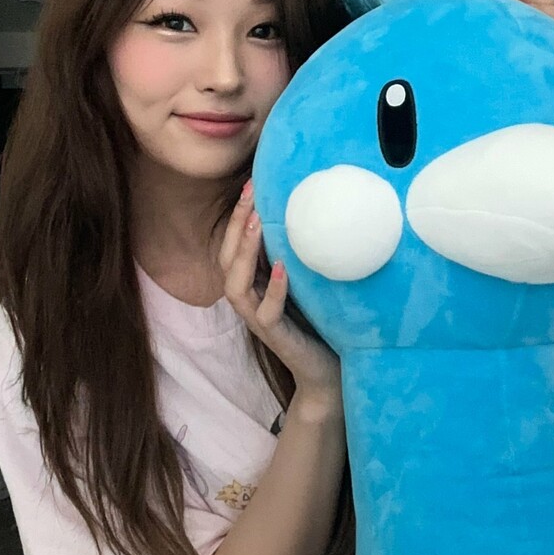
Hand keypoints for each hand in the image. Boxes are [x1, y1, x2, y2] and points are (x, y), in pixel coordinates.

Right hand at [220, 181, 341, 403]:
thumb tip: (305, 212)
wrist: (327, 371)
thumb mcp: (303, 279)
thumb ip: (295, 254)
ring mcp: (258, 319)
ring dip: (244, 253)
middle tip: (250, 194)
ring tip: (256, 225)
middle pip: (225, 259)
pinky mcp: (275, 336)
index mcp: (253, 283)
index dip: (236, 215)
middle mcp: (249, 300)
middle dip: (234, 225)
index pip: (232, 245)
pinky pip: (266, 313)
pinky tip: (283, 268)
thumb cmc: (316, 321)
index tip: (251, 184)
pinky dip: (274, 289)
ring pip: (236, 286)